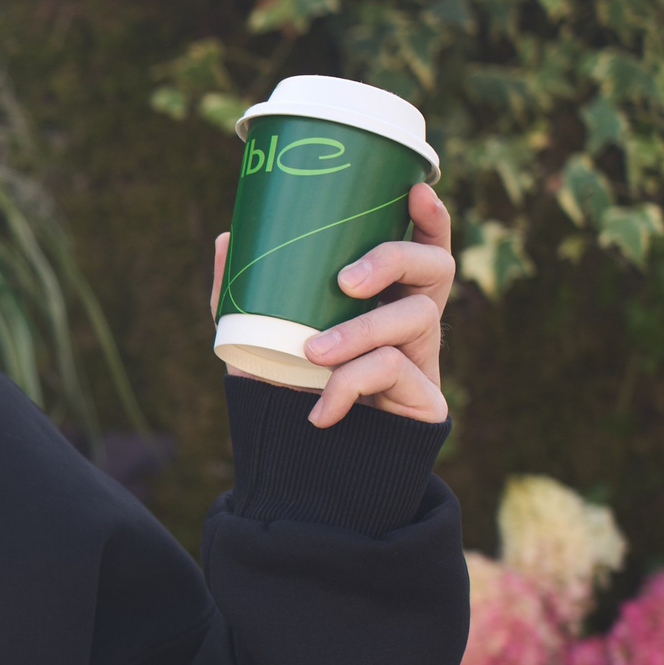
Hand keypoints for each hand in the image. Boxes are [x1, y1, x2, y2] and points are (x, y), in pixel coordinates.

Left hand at [209, 181, 453, 427]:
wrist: (294, 475)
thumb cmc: (281, 397)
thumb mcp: (253, 341)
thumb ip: (242, 294)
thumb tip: (227, 238)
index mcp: (381, 300)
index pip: (420, 248)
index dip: (430, 217)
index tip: (415, 189)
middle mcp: (409, 325)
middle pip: (437, 267)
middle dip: (395, 258)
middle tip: (346, 281)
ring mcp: (423, 363)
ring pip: (419, 316)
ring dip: (361, 329)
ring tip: (313, 355)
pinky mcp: (426, 404)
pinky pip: (395, 371)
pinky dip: (349, 385)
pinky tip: (321, 411)